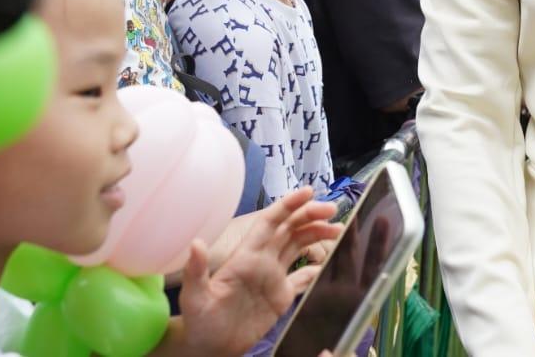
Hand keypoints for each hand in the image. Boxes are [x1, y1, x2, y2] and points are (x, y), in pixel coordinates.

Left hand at [163, 187, 341, 356]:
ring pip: (299, 247)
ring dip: (317, 235)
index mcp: (246, 255)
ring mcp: (273, 277)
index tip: (309, 192)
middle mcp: (262, 261)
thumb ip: (197, 271)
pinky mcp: (280, 297)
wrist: (210, 347)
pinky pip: (302, 278)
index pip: (270, 222)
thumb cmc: (200, 321)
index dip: (289, 205)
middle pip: (290, 229)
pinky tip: (331, 263)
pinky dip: (318, 269)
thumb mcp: (195, 296)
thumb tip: (195, 243)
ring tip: (339, 230)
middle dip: (310, 215)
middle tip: (333, 210)